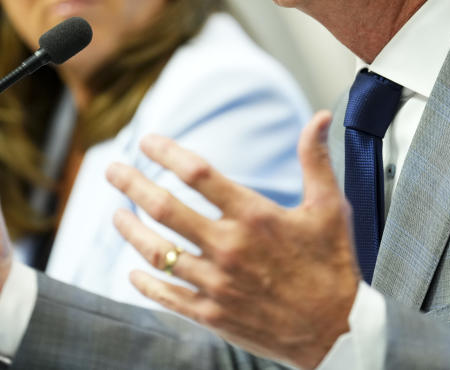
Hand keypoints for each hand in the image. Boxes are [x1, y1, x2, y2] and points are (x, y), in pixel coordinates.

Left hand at [107, 110, 359, 369]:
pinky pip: (167, 295)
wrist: (337, 332)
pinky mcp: (213, 314)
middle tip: (112, 170)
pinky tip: (133, 272)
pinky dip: (145, 282)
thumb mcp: (329, 207)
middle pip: (164, 208)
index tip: (148, 141)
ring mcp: (217, 283)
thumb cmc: (333, 265)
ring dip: (131, 231)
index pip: (197, 173)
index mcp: (254, 215)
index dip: (167, 152)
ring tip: (116, 215)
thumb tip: (319, 116)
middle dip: (132, 185)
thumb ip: (314, 159)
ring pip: (158, 252)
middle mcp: (229, 247)